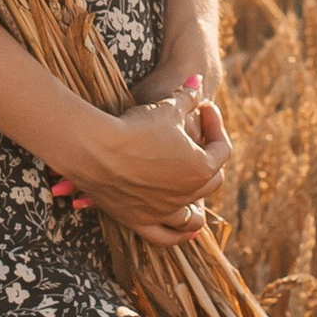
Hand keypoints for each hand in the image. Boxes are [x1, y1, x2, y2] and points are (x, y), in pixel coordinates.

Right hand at [49, 81, 229, 244]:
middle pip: (211, 183)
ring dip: (197, 205)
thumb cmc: (134, 126)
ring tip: (194, 195)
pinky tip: (183, 231)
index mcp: (200, 167)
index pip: (221, 149)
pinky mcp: (140, 220)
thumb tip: (198, 80)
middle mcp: (187, 194)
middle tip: (196, 143)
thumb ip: (187, 97)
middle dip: (207, 161)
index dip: (215, 125)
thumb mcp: (166, 107)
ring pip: (191, 217)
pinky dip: (177, 235)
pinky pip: (165, 236)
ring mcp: (164, 211)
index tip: (203, 109)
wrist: (95, 149)